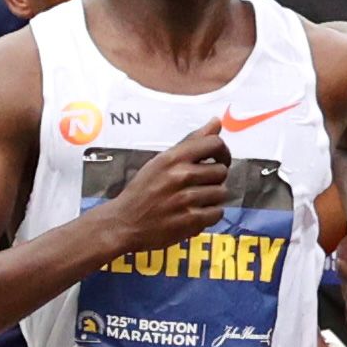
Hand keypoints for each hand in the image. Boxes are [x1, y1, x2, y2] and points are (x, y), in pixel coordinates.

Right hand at [88, 125, 234, 259]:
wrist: (124, 224)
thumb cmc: (143, 191)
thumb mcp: (161, 162)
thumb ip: (191, 142)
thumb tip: (217, 122)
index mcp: (172, 158)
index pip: (214, 143)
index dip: (222, 151)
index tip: (218, 160)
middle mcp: (180, 176)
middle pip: (221, 170)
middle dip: (214, 179)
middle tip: (199, 185)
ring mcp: (186, 199)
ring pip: (221, 192)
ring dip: (211, 198)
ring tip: (194, 201)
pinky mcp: (191, 220)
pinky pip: (217, 213)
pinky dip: (209, 215)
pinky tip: (194, 214)